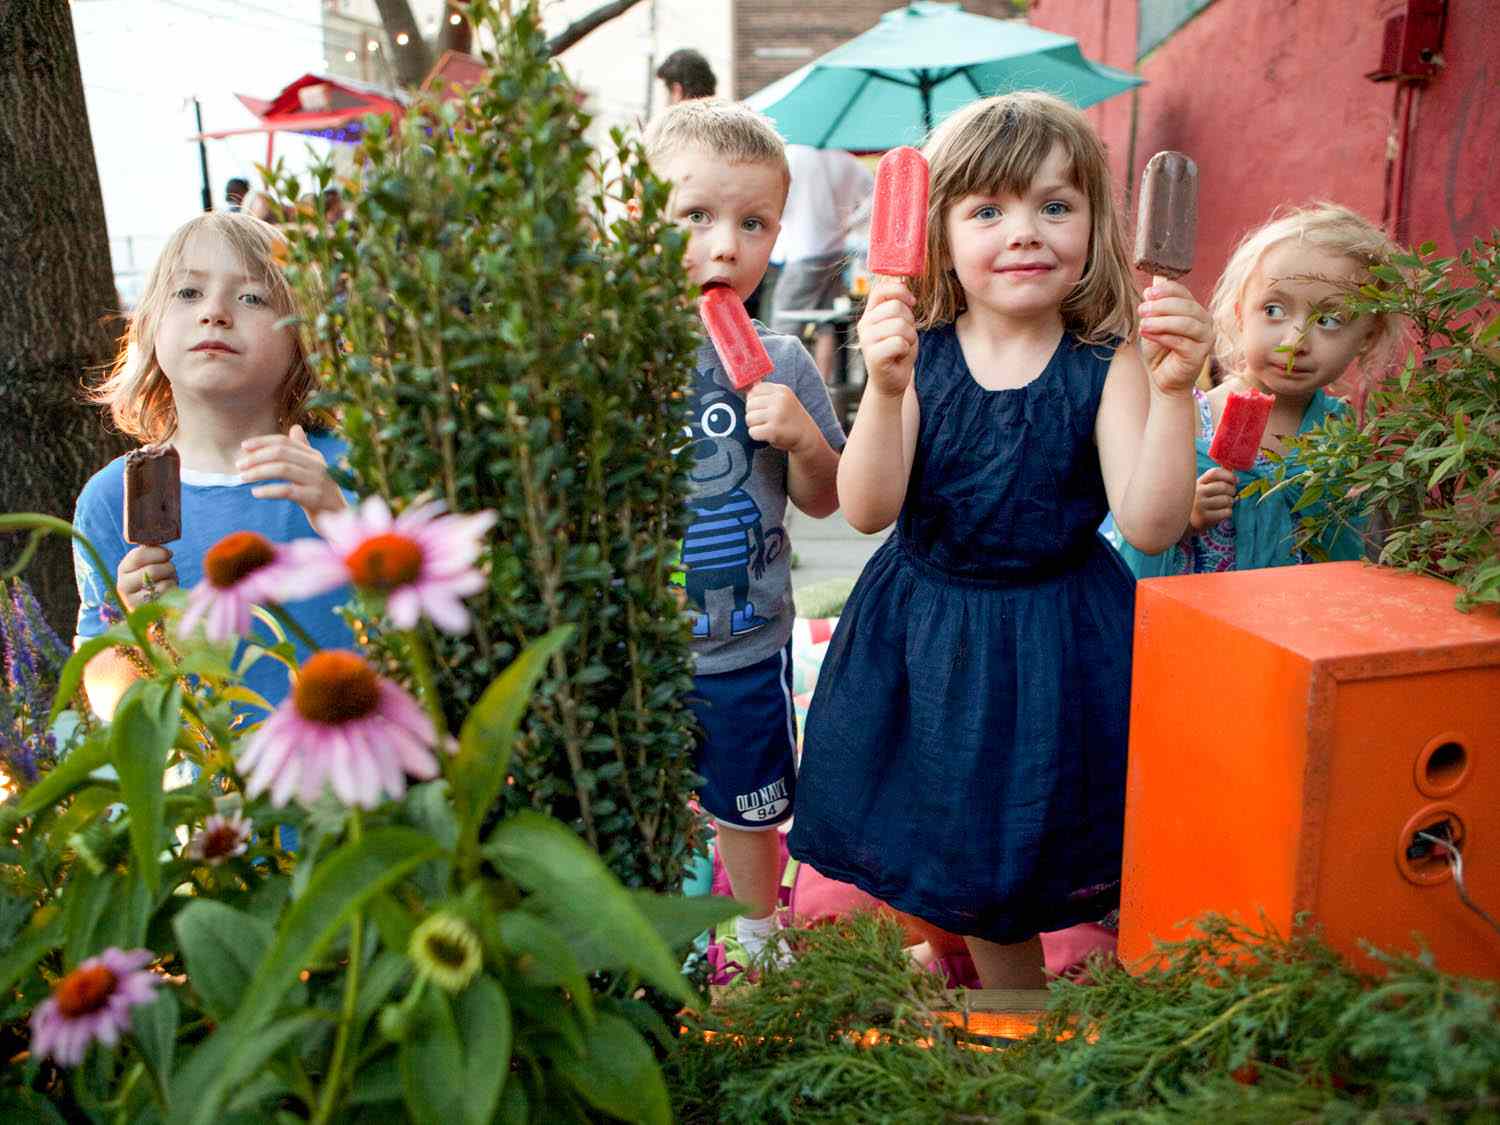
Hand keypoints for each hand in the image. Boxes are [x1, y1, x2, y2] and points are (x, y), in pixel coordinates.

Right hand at [117, 545, 176, 609]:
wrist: (154, 607)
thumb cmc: (154, 579)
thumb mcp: (149, 564)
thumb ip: (151, 552)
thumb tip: (158, 539)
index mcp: (123, 569)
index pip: (138, 556)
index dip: (158, 553)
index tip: (169, 554)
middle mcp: (123, 586)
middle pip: (152, 570)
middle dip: (168, 567)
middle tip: (171, 568)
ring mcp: (133, 601)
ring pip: (162, 583)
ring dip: (171, 580)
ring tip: (169, 579)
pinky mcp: (147, 612)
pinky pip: (167, 596)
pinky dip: (173, 590)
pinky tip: (170, 591)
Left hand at [237, 424, 347, 527]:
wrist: (339, 518)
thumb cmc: (321, 493)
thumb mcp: (313, 470)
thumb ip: (303, 450)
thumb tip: (295, 428)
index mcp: (314, 455)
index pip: (285, 441)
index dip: (262, 441)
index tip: (243, 447)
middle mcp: (317, 464)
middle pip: (281, 453)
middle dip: (256, 457)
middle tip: (239, 465)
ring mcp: (317, 481)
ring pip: (282, 469)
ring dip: (258, 472)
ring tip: (243, 478)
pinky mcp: (315, 498)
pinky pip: (287, 490)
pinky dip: (268, 491)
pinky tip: (256, 493)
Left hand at [745, 381, 815, 451]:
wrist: (807, 436)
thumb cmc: (790, 417)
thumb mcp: (783, 399)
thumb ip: (766, 393)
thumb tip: (747, 387)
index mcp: (781, 390)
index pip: (754, 390)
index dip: (755, 401)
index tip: (765, 408)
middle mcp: (779, 400)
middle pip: (749, 404)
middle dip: (754, 414)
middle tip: (767, 420)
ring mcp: (776, 415)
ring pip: (749, 418)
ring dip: (755, 425)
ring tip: (767, 426)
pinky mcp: (773, 430)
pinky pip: (752, 432)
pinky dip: (757, 435)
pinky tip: (768, 434)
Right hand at [857, 279, 917, 398]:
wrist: (891, 381)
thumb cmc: (898, 351)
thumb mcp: (901, 324)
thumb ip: (900, 307)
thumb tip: (903, 284)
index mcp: (870, 314)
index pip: (880, 290)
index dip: (900, 291)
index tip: (912, 302)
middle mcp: (865, 324)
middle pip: (896, 307)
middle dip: (909, 321)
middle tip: (905, 335)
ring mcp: (866, 340)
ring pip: (900, 325)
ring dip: (909, 337)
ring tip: (902, 346)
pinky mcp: (873, 355)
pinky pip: (899, 342)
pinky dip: (906, 349)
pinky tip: (898, 356)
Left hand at [1138, 278, 1212, 396]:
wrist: (1162, 379)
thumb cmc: (1159, 351)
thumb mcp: (1153, 325)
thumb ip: (1154, 309)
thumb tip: (1149, 290)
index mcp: (1193, 310)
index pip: (1183, 292)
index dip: (1165, 290)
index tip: (1147, 293)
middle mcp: (1205, 321)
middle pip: (1186, 306)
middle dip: (1161, 306)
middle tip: (1141, 309)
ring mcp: (1205, 337)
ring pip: (1186, 323)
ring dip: (1161, 322)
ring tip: (1143, 324)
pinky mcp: (1200, 354)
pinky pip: (1181, 341)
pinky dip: (1162, 336)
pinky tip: (1148, 334)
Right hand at [1189, 466, 1237, 531]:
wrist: (1185, 523)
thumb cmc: (1199, 503)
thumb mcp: (1202, 488)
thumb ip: (1216, 481)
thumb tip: (1236, 479)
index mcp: (1198, 482)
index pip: (1215, 473)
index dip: (1229, 475)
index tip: (1235, 481)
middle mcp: (1198, 492)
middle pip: (1224, 486)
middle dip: (1232, 491)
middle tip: (1230, 495)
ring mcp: (1200, 505)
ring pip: (1227, 500)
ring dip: (1230, 503)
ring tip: (1224, 505)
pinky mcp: (1204, 518)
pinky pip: (1227, 512)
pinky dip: (1228, 513)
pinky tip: (1220, 513)